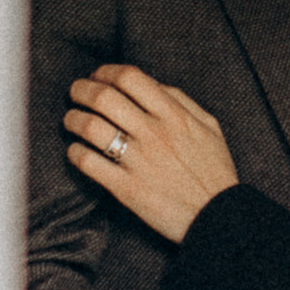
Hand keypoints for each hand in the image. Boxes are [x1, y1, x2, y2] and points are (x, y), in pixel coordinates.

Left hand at [65, 63, 239, 242]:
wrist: (218, 217)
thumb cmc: (214, 171)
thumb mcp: (209, 127)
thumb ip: (181, 101)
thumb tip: (151, 84)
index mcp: (174, 115)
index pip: (130, 78)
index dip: (106, 71)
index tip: (98, 75)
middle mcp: (153, 133)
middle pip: (103, 97)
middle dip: (81, 89)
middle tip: (75, 92)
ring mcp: (138, 161)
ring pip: (90, 127)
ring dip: (73, 119)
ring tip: (70, 120)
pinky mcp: (126, 188)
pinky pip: (88, 163)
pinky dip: (75, 152)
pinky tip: (76, 151)